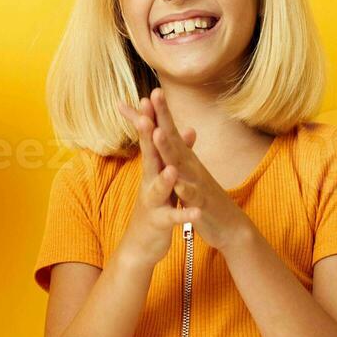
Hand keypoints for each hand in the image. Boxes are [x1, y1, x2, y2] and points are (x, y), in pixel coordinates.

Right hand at [114, 97, 200, 269]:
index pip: (152, 139)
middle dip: (149, 139)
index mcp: (153, 168)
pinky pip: (174, 218)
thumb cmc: (156, 204)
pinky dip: (184, 215)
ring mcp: (153, 202)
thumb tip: (188, 129)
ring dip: (165, 178)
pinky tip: (195, 213)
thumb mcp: (164, 176)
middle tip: (149, 120)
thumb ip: (175, 153)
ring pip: (159, 188)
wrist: (141, 242)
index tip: (152, 94)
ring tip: (172, 168)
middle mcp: (149, 181)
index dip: (152, 117)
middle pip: (149, 157)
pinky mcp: (160, 223)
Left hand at [147, 88, 253, 253]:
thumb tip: (167, 131)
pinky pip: (193, 196)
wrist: (228, 224)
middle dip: (162, 118)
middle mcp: (191, 166)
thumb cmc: (204, 196)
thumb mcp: (187, 172)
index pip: (168, 131)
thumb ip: (177, 151)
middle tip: (153, 95)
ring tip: (157, 133)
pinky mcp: (201, 204)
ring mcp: (197, 183)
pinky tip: (178, 182)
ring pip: (181, 164)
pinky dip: (185, 189)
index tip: (145, 92)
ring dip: (169, 149)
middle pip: (173, 139)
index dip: (157, 112)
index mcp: (184, 159)